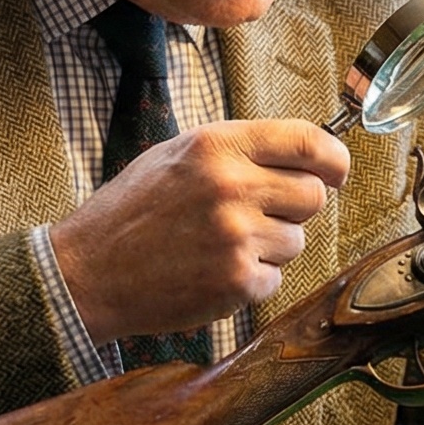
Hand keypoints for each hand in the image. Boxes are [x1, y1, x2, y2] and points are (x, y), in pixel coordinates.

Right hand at [51, 119, 349, 339]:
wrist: (87, 272)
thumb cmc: (132, 211)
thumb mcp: (177, 155)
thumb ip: (238, 150)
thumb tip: (306, 156)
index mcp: (217, 146)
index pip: (309, 142)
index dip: (333, 160)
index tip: (336, 172)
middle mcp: (232, 187)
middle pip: (313, 196)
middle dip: (294, 207)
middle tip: (255, 215)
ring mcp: (237, 238)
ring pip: (297, 240)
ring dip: (270, 246)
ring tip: (220, 245)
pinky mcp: (237, 282)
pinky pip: (276, 278)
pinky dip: (252, 279)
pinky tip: (212, 271)